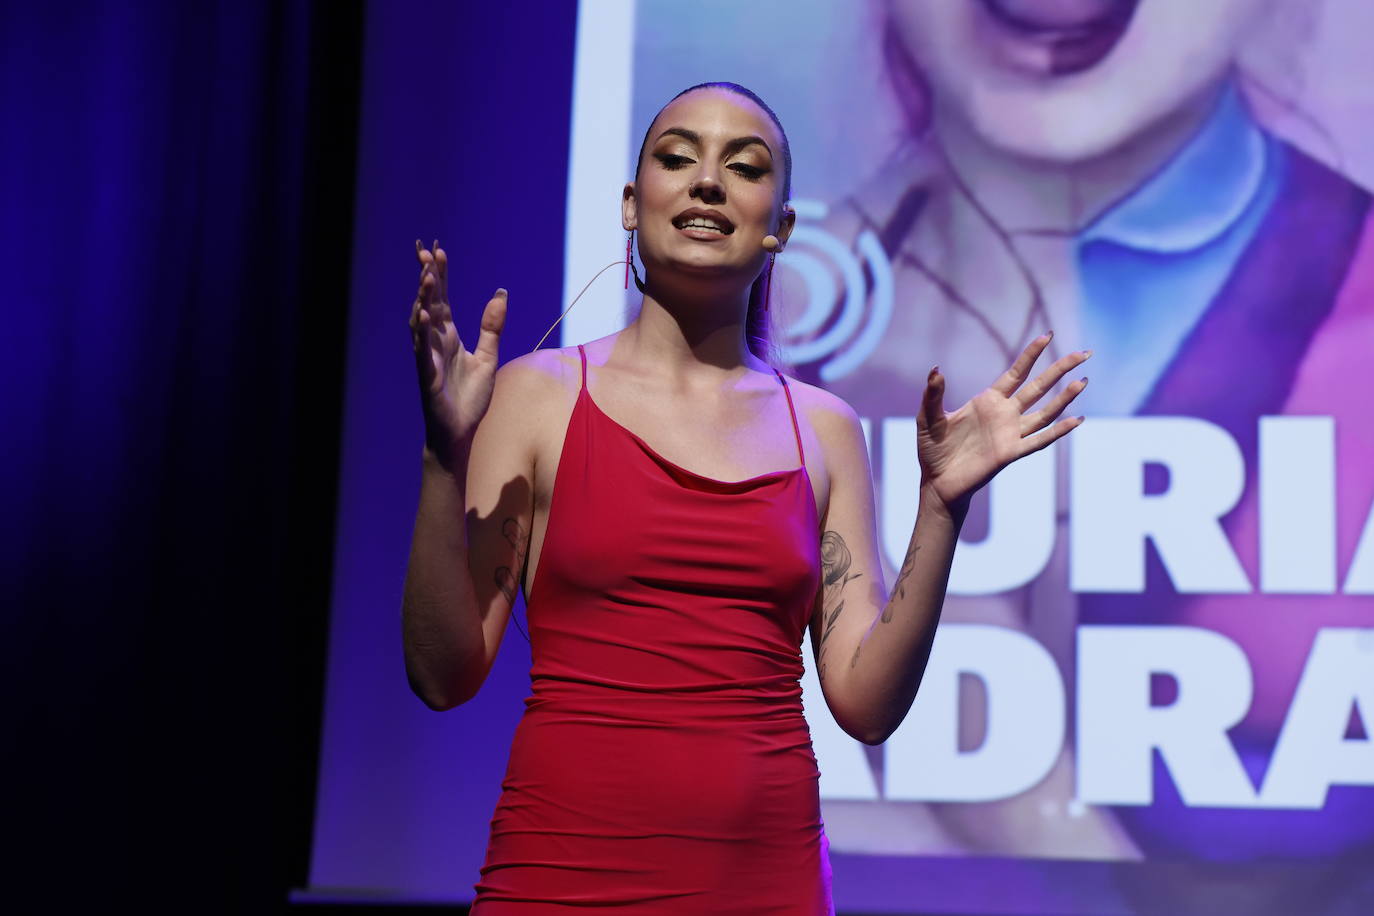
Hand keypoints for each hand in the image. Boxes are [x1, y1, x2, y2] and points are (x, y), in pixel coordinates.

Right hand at [408, 239, 506, 471]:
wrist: (461, 431)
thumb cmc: (470, 398)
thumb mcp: (487, 356)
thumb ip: (492, 326)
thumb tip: (501, 293)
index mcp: (448, 336)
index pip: (443, 299)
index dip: (441, 275)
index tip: (438, 250)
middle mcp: (435, 342)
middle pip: (429, 303)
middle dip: (427, 277)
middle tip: (425, 251)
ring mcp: (429, 357)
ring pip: (422, 321)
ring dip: (424, 299)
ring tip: (427, 275)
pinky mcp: (427, 374)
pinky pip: (423, 349)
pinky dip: (422, 331)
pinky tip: (424, 314)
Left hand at [916, 333, 1088, 515]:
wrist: (937, 482)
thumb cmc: (933, 449)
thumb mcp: (929, 418)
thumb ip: (933, 394)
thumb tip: (936, 369)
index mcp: (988, 401)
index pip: (1016, 372)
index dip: (1032, 354)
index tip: (1048, 335)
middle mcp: (1005, 414)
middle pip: (1038, 387)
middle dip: (1060, 369)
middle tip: (1083, 353)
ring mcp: (1010, 434)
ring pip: (1045, 412)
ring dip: (1064, 398)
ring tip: (1083, 381)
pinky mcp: (1010, 453)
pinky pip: (1039, 440)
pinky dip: (1058, 431)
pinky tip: (1077, 420)